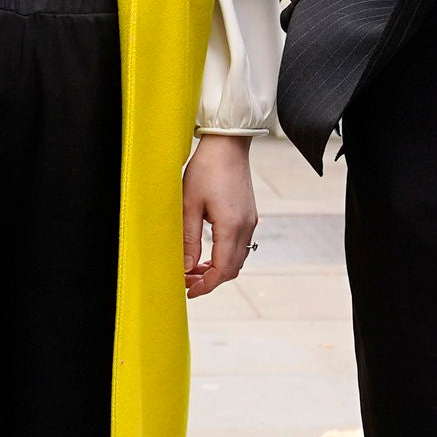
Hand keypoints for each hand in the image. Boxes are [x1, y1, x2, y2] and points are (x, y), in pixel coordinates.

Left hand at [183, 134, 257, 298]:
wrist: (228, 144)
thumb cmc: (205, 169)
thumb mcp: (188, 205)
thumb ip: (189, 239)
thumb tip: (186, 269)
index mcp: (231, 226)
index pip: (222, 270)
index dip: (206, 286)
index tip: (189, 292)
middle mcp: (246, 227)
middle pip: (232, 269)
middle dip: (210, 281)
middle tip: (187, 283)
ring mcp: (250, 221)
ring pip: (238, 258)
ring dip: (218, 269)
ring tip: (194, 270)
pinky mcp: (249, 215)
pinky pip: (240, 245)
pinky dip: (225, 256)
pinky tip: (207, 254)